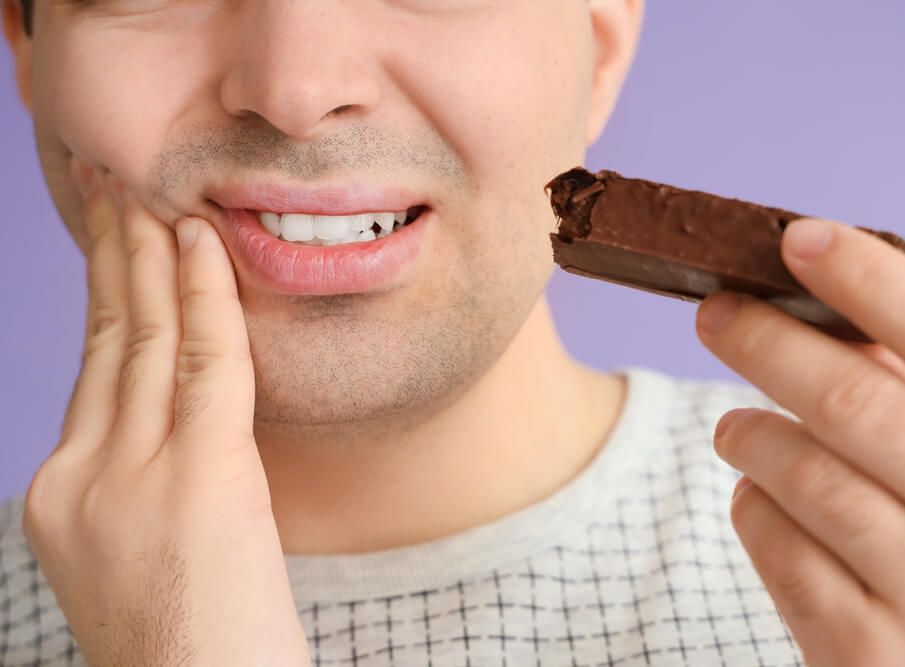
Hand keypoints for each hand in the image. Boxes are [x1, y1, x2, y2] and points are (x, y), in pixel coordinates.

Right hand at [21, 160, 310, 666]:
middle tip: (121, 185)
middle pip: (108, 339)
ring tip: (157, 193)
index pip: (93, 370)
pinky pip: (209, 367)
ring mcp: (132, 481)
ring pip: (149, 339)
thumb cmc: (189, 647)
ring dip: (154, 255)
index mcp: (62, 496)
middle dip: (116, 253)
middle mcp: (82, 479)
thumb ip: (145, 478)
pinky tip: (205, 243)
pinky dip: (210, 298)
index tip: (115, 238)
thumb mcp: (143, 552)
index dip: (107, 293)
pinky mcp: (199, 484)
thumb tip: (178, 412)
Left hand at [696, 218, 904, 665]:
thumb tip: (840, 302)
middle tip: (715, 314)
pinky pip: (780, 547)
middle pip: (857, 402)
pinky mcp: (872, 654)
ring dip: (749, 433)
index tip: (798, 239)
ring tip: (735, 426)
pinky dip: (754, 507)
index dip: (873, 281)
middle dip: (767, 344)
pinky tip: (760, 497)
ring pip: (805, 475)